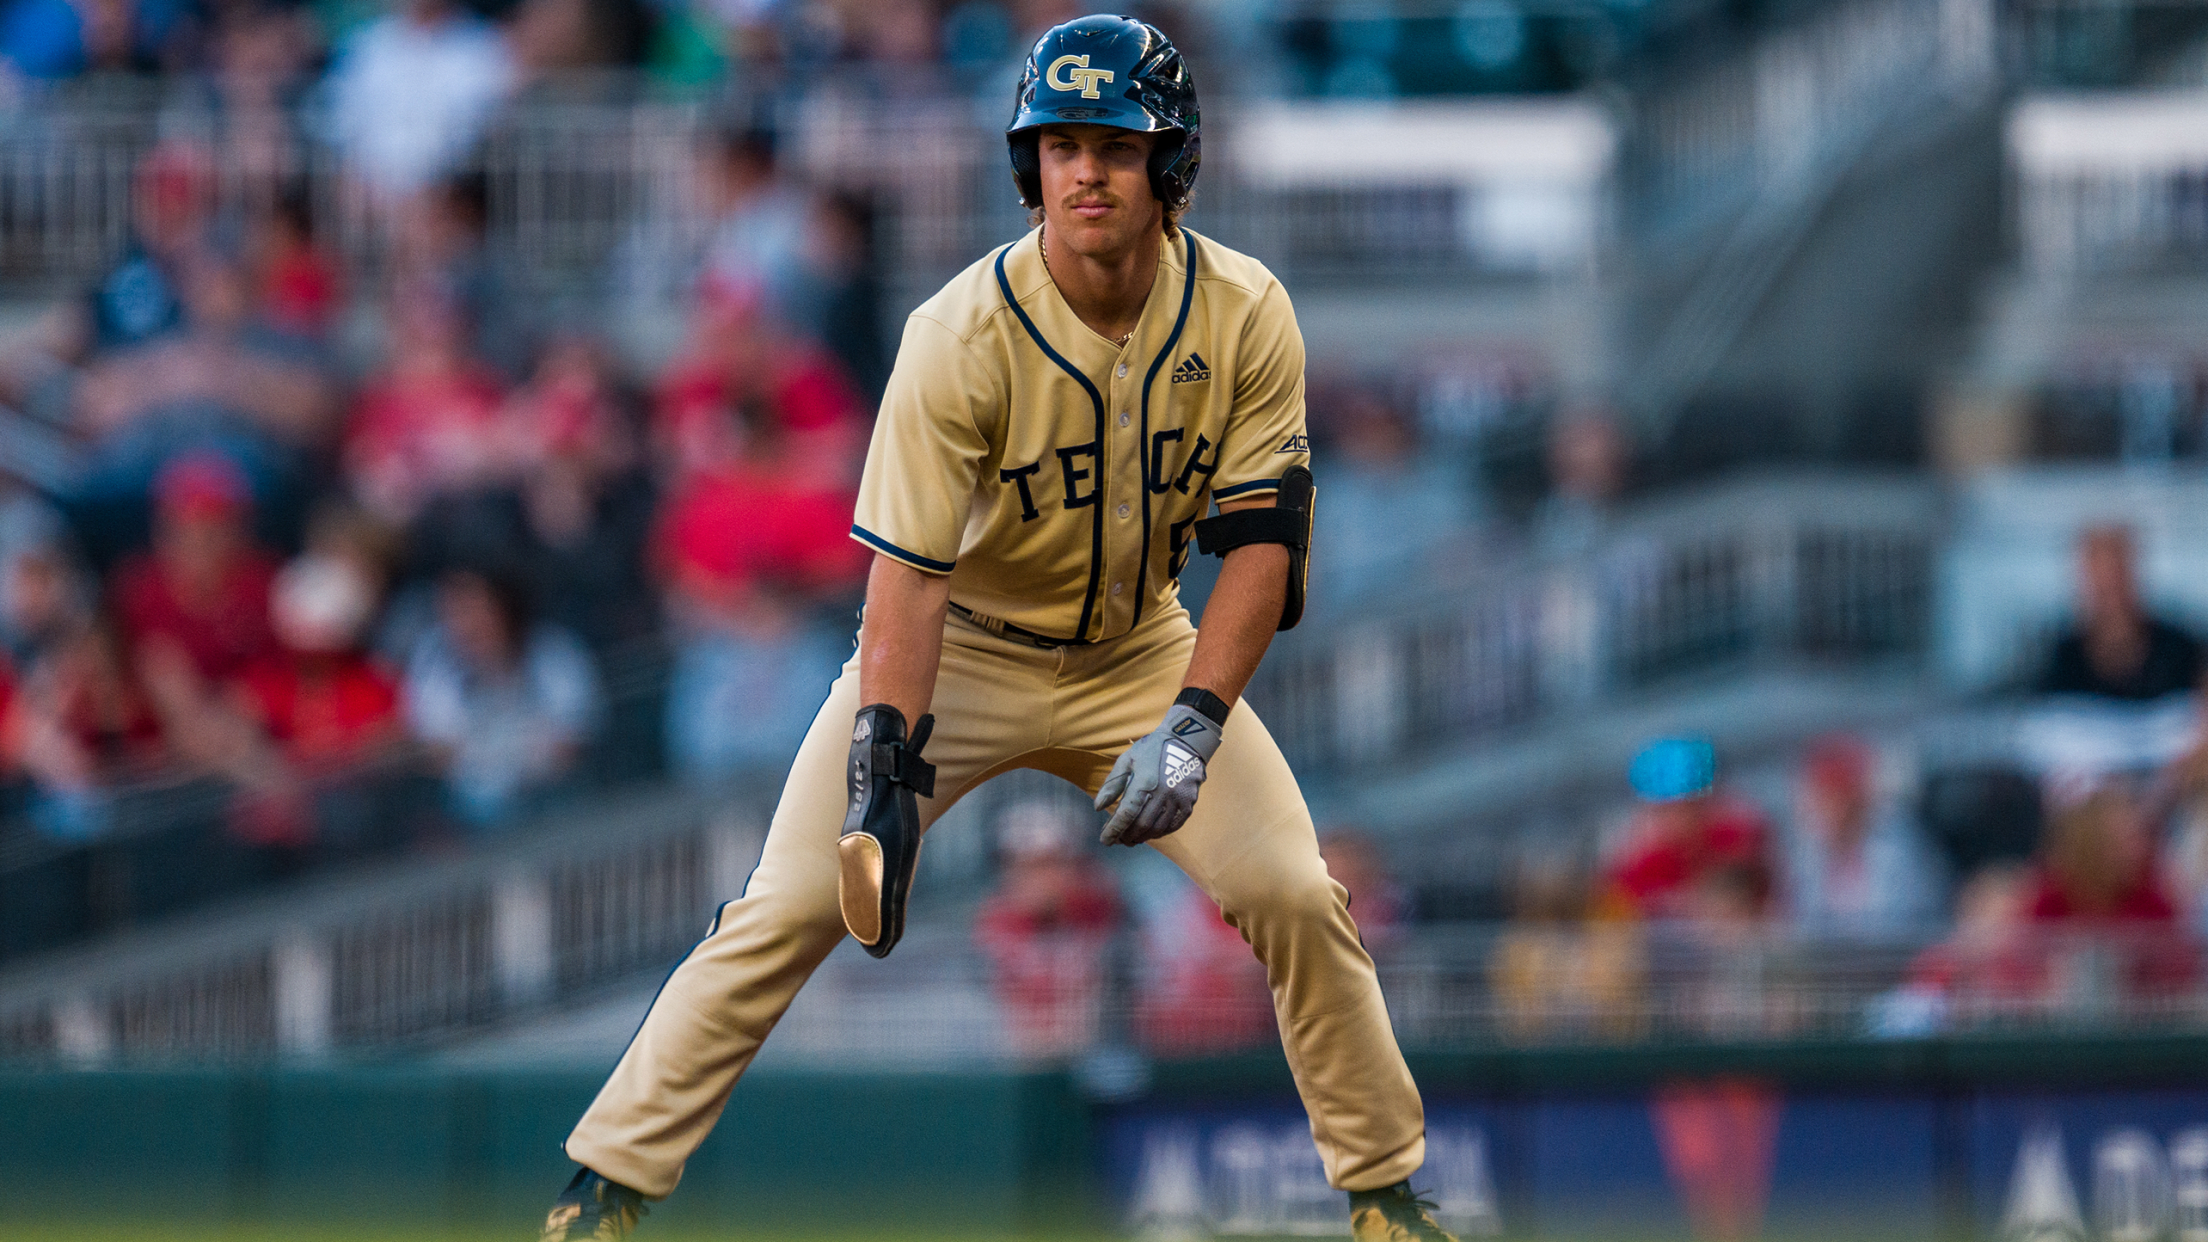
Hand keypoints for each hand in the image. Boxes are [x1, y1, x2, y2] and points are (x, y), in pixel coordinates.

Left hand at [1094, 702, 1224, 846]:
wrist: (1185, 741)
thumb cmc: (1151, 750)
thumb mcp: (1127, 761)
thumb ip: (1112, 785)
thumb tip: (1098, 808)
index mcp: (1144, 781)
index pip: (1126, 813)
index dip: (1114, 830)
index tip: (1104, 841)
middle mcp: (1163, 793)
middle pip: (1141, 825)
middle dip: (1127, 836)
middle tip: (1118, 840)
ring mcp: (1178, 799)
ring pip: (1158, 829)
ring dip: (1142, 837)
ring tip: (1132, 838)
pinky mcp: (1189, 802)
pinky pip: (1173, 826)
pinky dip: (1160, 833)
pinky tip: (1150, 832)